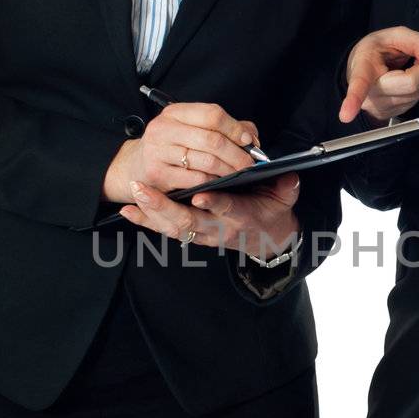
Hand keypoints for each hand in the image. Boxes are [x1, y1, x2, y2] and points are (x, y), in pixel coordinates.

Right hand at [103, 101, 258, 203]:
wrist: (137, 166)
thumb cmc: (172, 147)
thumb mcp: (193, 130)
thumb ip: (224, 129)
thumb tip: (251, 136)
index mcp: (175, 112)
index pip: (212, 114)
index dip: (235, 128)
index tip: (249, 140)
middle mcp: (163, 128)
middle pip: (211, 139)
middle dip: (236, 153)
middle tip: (249, 164)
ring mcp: (158, 151)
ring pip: (206, 161)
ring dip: (228, 170)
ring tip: (239, 174)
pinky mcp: (157, 174)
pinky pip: (195, 179)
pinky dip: (213, 182)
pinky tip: (220, 183)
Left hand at [120, 170, 302, 258]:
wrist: (266, 240)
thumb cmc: (271, 212)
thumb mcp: (284, 200)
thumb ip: (286, 188)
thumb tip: (290, 177)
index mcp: (242, 217)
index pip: (227, 210)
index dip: (215, 204)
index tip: (200, 196)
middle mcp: (218, 229)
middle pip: (189, 223)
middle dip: (165, 208)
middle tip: (145, 191)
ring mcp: (202, 234)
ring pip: (173, 228)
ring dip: (151, 212)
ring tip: (133, 195)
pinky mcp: (190, 234)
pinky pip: (164, 230)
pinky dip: (146, 221)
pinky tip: (128, 210)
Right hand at [339, 27, 418, 123]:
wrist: (362, 67)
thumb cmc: (375, 52)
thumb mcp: (395, 36)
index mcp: (363, 69)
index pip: (359, 84)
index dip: (353, 100)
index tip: (345, 115)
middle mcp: (369, 94)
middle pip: (411, 84)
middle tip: (414, 57)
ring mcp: (380, 108)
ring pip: (418, 92)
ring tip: (408, 66)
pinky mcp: (392, 114)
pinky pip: (417, 99)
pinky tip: (408, 78)